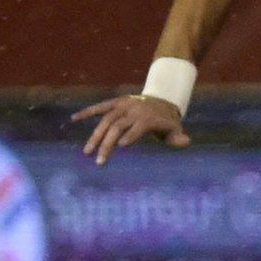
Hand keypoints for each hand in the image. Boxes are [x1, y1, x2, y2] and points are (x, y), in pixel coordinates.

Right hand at [72, 94, 191, 164]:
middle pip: (117, 127)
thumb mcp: (175, 129)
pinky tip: (73, 119)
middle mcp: (133, 110)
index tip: (121, 146)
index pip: (138, 127)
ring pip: (106, 120)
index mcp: (148, 118)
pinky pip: (100, 107)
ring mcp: (123, 106)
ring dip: (95, 136)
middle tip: (99, 161)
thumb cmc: (167, 122)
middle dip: (107, 144)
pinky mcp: (115, 103)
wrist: (161, 99)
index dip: (131, 135)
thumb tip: (186, 141)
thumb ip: (178, 137)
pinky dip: (87, 112)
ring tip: (87, 152)